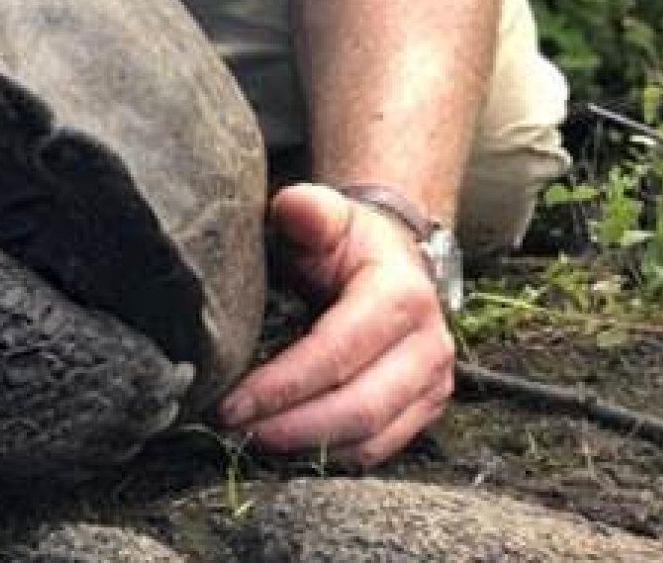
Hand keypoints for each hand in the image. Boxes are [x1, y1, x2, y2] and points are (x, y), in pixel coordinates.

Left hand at [216, 182, 454, 466]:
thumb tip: (292, 207)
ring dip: (306, 448)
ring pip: (370, 439)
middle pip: (358, 408)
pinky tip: (284, 445)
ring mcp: (433, 384)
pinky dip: (329, 455)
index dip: (281, 385)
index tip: (229, 403)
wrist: (391, 255)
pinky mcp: (425, 409)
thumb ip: (308, 209)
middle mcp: (428, 347)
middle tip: (232, 430)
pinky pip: (378, 449)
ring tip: (249, 440)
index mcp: (401, 296)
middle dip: (290, 427)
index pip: (336, 354)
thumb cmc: (345, 237)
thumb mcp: (327, 212)